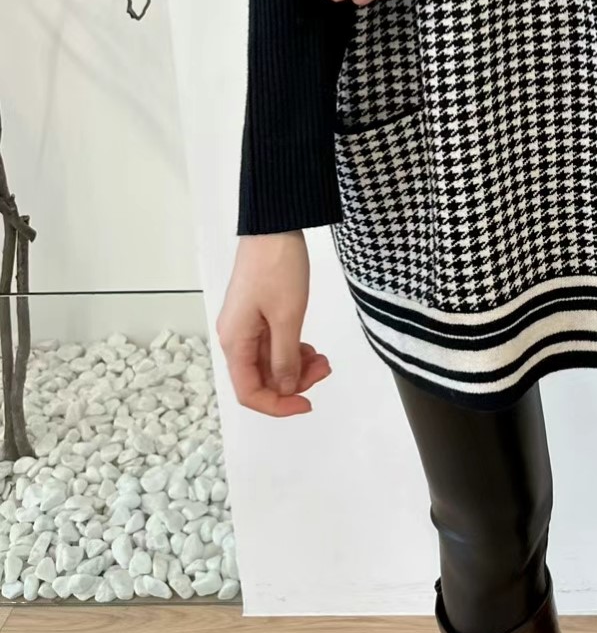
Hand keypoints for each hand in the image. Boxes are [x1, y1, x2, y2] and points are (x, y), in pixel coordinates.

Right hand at [216, 231, 330, 416]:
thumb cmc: (277, 268)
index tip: (308, 402)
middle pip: (260, 378)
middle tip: (325, 368)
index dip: (278, 405)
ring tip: (323, 358)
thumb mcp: (287, 317)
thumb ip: (285, 358)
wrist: (273, 226)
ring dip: (296, 366)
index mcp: (235, 342)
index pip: (249, 392)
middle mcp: (235, 337)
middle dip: (294, 382)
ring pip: (269, 362)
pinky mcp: (257, 313)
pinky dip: (292, 349)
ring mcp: (245, 324)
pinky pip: (272, 344)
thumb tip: (286, 388)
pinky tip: (310, 346)